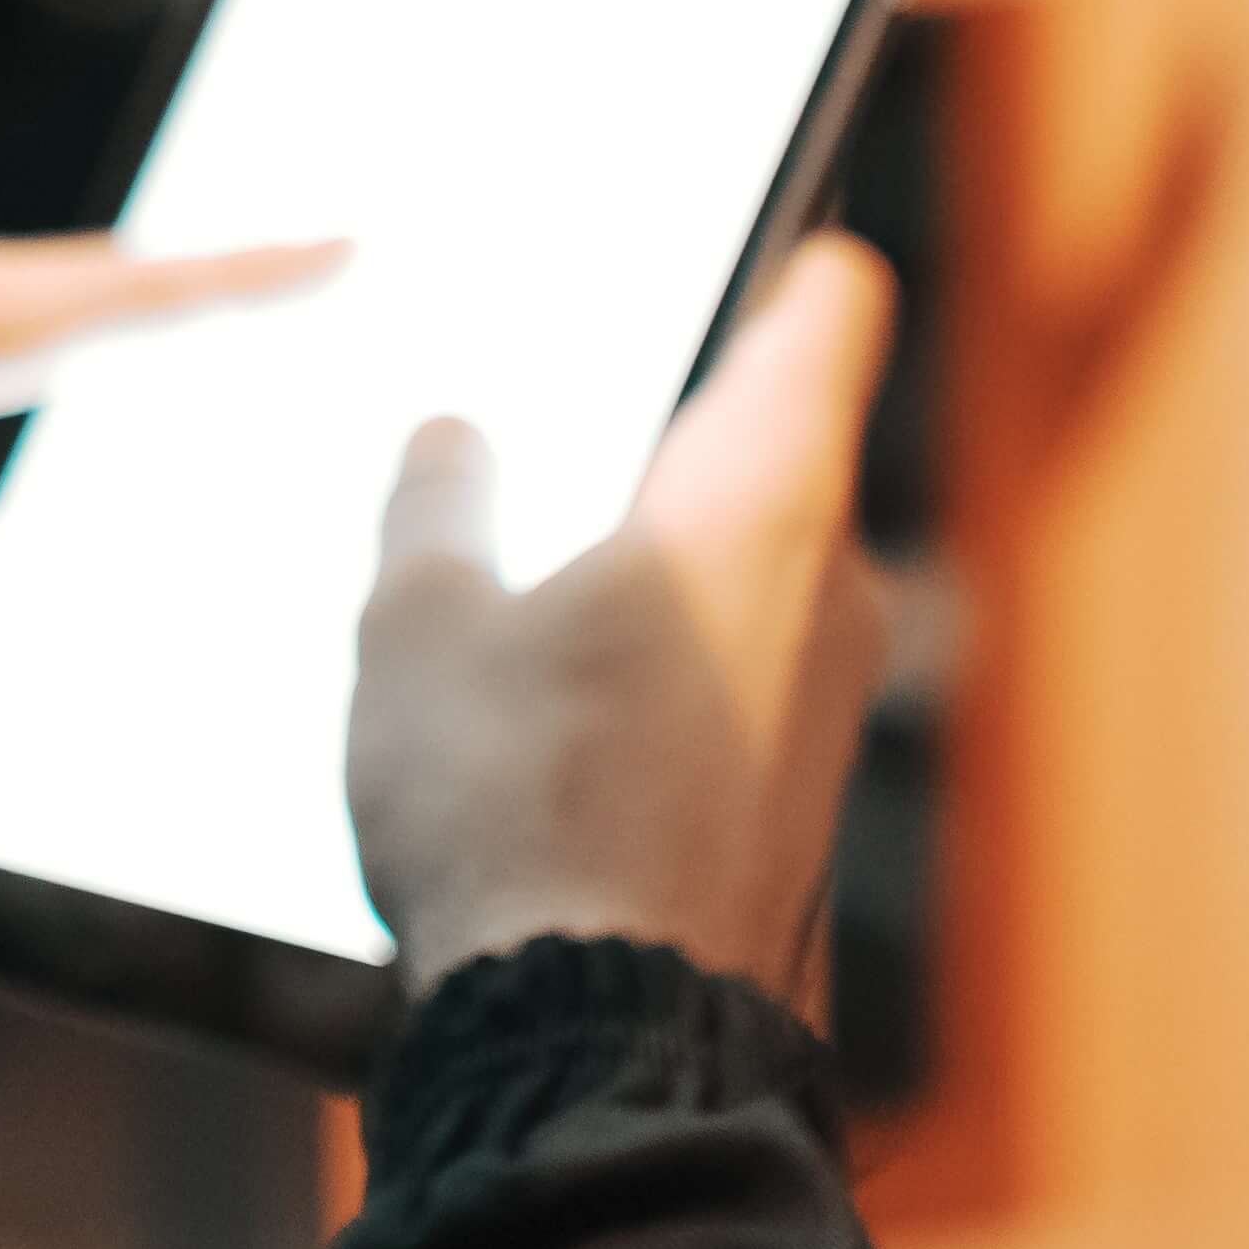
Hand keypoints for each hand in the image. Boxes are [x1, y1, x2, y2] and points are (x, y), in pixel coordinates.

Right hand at [342, 235, 896, 1006]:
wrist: (598, 1039)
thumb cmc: (518, 804)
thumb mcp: (419, 620)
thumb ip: (438, 501)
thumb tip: (453, 442)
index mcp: (760, 491)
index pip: (829, 305)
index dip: (782, 242)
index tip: (732, 208)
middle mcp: (828, 583)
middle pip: (777, 437)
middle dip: (672, 406)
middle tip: (553, 374)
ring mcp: (824, 701)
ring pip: (748, 566)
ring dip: (654, 542)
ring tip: (516, 538)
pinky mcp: (792, 798)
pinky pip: (733, 670)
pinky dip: (659, 647)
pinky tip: (543, 680)